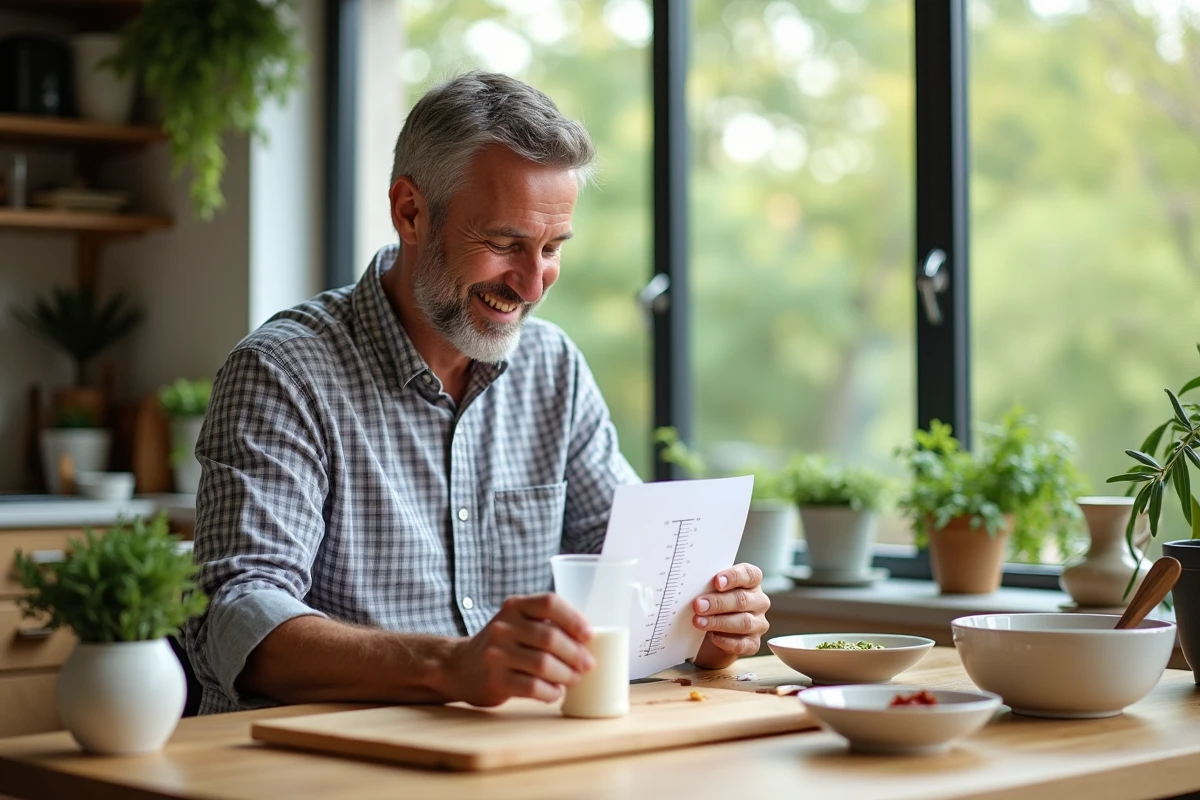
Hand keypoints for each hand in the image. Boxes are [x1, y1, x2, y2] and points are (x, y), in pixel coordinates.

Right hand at [438, 593, 594, 706]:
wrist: (459, 666)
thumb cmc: (502, 644)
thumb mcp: (518, 623)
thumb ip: (546, 624)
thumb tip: (589, 642)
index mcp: (515, 606)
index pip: (549, 603)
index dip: (574, 618)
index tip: (589, 635)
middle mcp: (503, 626)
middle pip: (550, 637)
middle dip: (576, 654)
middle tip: (588, 665)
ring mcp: (496, 653)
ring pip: (544, 664)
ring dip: (566, 675)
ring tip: (574, 679)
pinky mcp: (494, 679)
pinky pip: (533, 687)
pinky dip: (551, 692)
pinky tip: (555, 692)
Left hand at [690, 563, 770, 669]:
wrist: (710, 634)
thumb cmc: (712, 604)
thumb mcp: (710, 591)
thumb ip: (708, 586)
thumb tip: (692, 586)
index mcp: (751, 582)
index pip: (750, 575)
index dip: (734, 577)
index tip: (717, 581)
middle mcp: (759, 601)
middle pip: (742, 599)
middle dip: (718, 602)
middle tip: (698, 605)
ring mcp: (758, 623)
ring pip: (744, 622)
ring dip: (719, 622)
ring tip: (699, 622)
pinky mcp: (753, 643)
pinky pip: (742, 644)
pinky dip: (726, 641)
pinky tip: (712, 637)